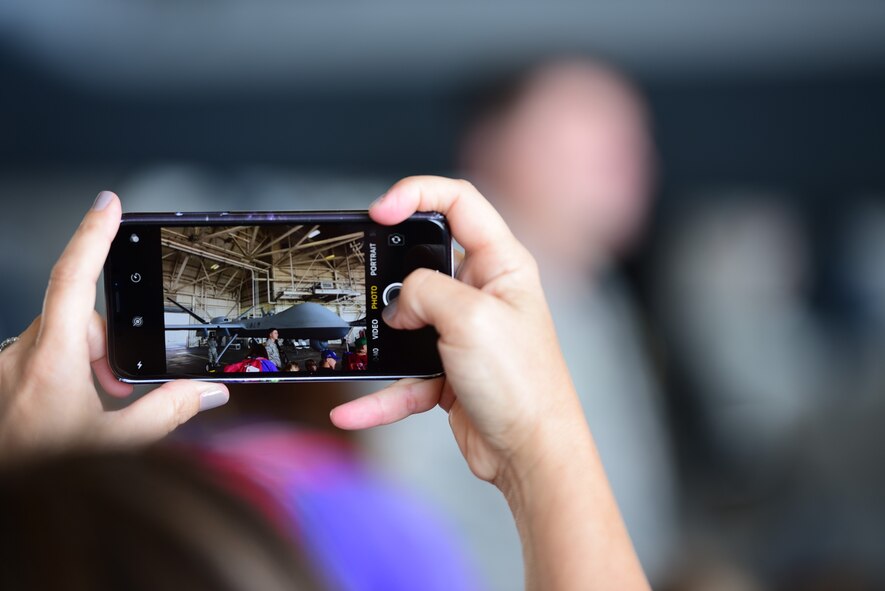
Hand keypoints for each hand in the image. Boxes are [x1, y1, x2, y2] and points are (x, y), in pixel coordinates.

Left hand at [0, 192, 228, 463]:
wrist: (2, 505)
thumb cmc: (37, 476)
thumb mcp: (113, 448)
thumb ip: (165, 414)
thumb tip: (206, 393)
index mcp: (50, 361)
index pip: (73, 278)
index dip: (94, 234)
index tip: (110, 204)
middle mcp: (20, 355)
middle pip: (74, 318)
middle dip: (105, 343)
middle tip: (116, 388)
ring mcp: (6, 368)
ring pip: (55, 341)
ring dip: (82, 363)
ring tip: (92, 408)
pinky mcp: (1, 381)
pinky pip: (37, 358)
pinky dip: (60, 374)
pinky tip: (67, 413)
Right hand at [331, 177, 648, 590]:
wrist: (532, 454)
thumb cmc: (522, 383)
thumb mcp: (470, 319)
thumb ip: (424, 292)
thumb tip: (398, 303)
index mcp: (501, 264)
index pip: (458, 202)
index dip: (416, 193)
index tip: (380, 211)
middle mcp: (482, 293)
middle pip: (422, 261)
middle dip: (391, 274)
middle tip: (367, 283)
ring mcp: (463, 333)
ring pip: (407, 322)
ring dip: (381, 339)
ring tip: (358, 348)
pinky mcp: (448, 372)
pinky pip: (403, 376)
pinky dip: (379, 394)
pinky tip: (351, 409)